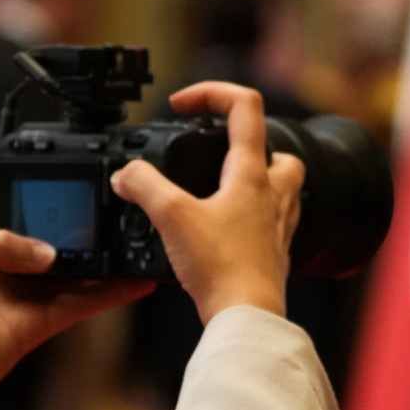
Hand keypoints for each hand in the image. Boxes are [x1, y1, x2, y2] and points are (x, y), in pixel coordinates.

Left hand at [0, 188, 150, 406]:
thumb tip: (45, 250)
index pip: (9, 199)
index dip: (34, 185)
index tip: (64, 173)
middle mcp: (1, 263)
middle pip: (48, 233)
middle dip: (76, 220)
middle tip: (108, 208)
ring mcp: (21, 294)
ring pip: (71, 270)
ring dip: (100, 259)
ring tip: (130, 242)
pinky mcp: (35, 326)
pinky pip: (78, 305)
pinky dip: (106, 296)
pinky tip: (130, 283)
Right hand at [110, 82, 304, 322]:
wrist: (247, 317)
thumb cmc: (223, 269)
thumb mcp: (171, 217)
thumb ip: (144, 186)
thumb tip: (126, 175)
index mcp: (252, 174)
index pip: (246, 107)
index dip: (212, 92)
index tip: (182, 105)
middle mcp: (273, 195)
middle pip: (276, 148)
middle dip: (246, 141)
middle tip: (215, 152)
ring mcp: (277, 225)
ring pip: (282, 185)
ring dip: (256, 178)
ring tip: (221, 188)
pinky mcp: (273, 253)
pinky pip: (272, 222)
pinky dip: (252, 218)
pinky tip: (226, 230)